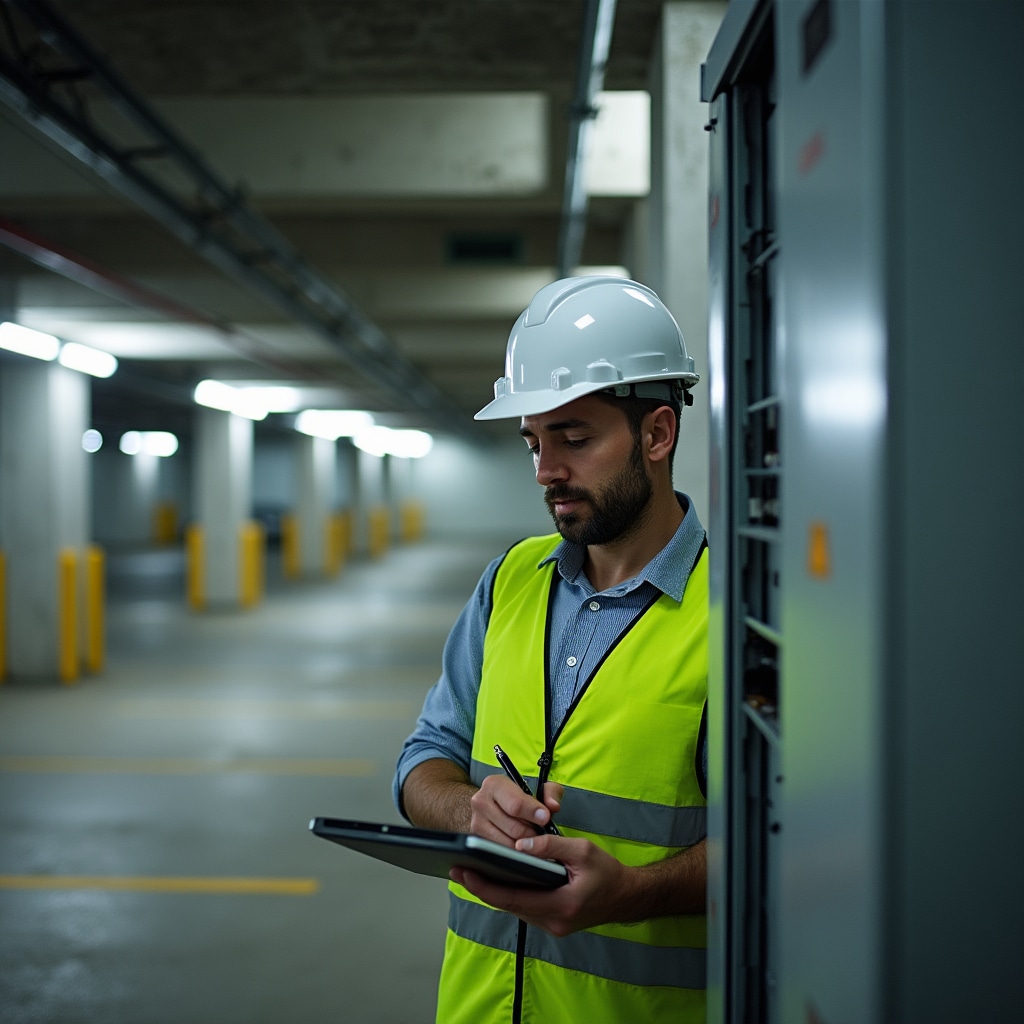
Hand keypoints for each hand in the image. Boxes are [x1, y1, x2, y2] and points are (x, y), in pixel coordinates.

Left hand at [450, 832, 629, 936]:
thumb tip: (521, 842)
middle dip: (482, 888)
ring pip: (515, 908)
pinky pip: (525, 908)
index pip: (513, 897)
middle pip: (509, 905)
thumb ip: (551, 845)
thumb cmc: (607, 872)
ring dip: (494, 892)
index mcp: (561, 905)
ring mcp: (553, 926)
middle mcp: (554, 922)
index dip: (485, 887)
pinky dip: (510, 894)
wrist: (626, 896)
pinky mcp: (553, 923)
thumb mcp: (583, 850)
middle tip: (458, 869)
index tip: (465, 873)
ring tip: (471, 871)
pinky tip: (497, 879)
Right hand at [468, 775, 561, 845]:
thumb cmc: (521, 795)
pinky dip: (516, 851)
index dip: (533, 813)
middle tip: (543, 832)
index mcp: (494, 785)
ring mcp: (476, 822)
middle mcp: (481, 802)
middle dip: (533, 832)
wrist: (499, 802)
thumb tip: (553, 806)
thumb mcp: (539, 787)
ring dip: (525, 844)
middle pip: (513, 827)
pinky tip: (524, 844)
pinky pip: (502, 852)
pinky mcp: (478, 839)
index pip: (516, 805)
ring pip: (508, 843)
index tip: (546, 818)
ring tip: (534, 838)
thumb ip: (550, 793)